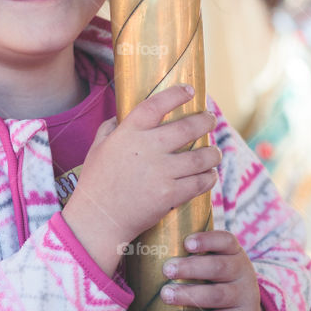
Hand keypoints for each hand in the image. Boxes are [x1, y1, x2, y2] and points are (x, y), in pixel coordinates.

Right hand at [62, 84, 220, 276]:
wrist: (97, 220)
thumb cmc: (95, 184)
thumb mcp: (96, 149)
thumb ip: (110, 129)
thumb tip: (121, 117)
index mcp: (128, 133)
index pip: (156, 105)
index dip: (175, 95)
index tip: (189, 91)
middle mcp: (147, 148)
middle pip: (188, 127)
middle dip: (206, 121)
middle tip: (210, 120)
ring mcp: (160, 172)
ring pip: (202, 157)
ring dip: (213, 153)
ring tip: (214, 153)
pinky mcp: (170, 194)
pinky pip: (200, 182)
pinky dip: (208, 178)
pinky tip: (208, 175)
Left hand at [159, 230, 271, 310]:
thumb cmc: (217, 283)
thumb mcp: (214, 266)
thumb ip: (192, 257)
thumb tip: (149, 249)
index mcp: (234, 253)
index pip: (225, 241)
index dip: (207, 240)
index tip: (186, 243)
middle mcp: (242, 272)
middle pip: (218, 267)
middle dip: (190, 268)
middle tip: (166, 270)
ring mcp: (244, 297)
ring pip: (217, 295)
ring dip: (189, 295)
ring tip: (166, 295)